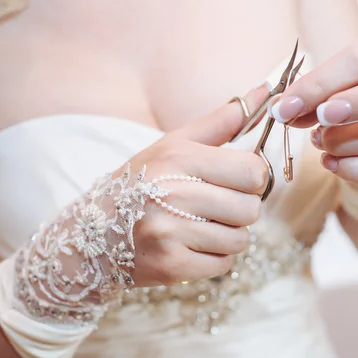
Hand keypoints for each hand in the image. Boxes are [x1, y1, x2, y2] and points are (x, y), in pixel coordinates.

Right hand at [127, 85, 269, 285]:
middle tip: (214, 206)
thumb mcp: (174, 144)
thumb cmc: (140, 183)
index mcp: (178, 158)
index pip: (253, 172)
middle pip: (250, 209)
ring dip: (226, 235)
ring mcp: (170, 234)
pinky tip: (189, 246)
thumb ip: (222, 121)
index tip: (236, 180)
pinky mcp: (170, 266)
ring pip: (239, 240)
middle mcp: (173, 195)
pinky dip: (212, 259)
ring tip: (199, 227)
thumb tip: (265, 91)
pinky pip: (222, 265)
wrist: (91, 234)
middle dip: (239, 209)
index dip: (252, 178)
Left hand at [270, 32, 357, 183]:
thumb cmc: (344, 87)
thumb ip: (307, 93)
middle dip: (354, 106)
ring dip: (343, 142)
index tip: (288, 107)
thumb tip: (283, 110)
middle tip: (320, 120)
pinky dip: (353, 169)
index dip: (321, 84)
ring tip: (320, 140)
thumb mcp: (326, 80)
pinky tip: (330, 162)